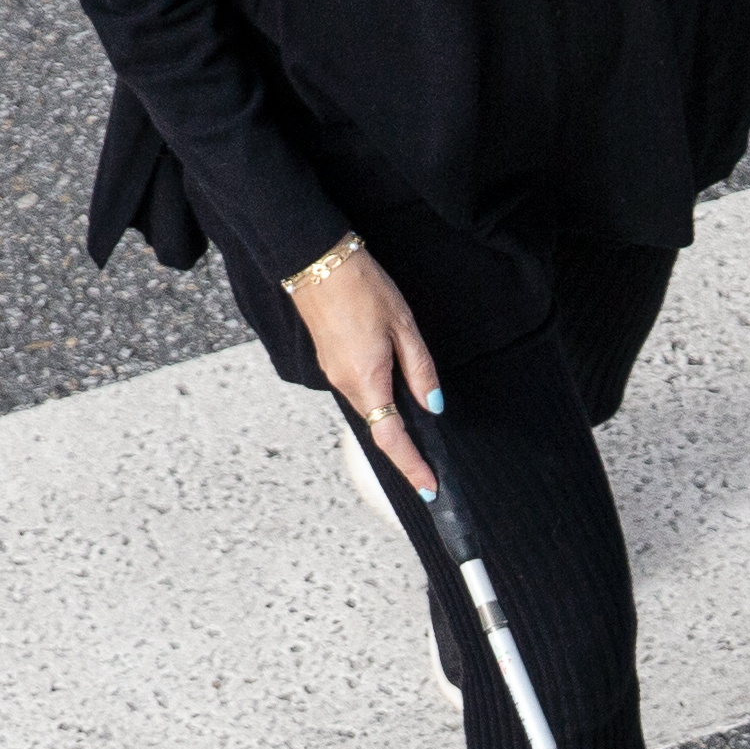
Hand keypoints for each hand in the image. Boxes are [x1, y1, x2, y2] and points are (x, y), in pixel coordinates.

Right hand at [290, 240, 444, 491]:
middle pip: (380, 429)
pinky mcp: (331, 362)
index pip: (391, 438)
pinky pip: (360, 393)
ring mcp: (335, 374)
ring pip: (369, 410)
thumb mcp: (404, 327)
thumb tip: (433, 406)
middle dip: (404, 452)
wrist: (316, 261)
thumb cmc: (362, 288)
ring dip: (392, 427)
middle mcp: (346, 384)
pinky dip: (379, 405)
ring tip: (418, 443)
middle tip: (429, 472)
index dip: (412, 465)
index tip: (429, 488)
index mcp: (367, 380)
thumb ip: (420, 371)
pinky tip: (395, 401)